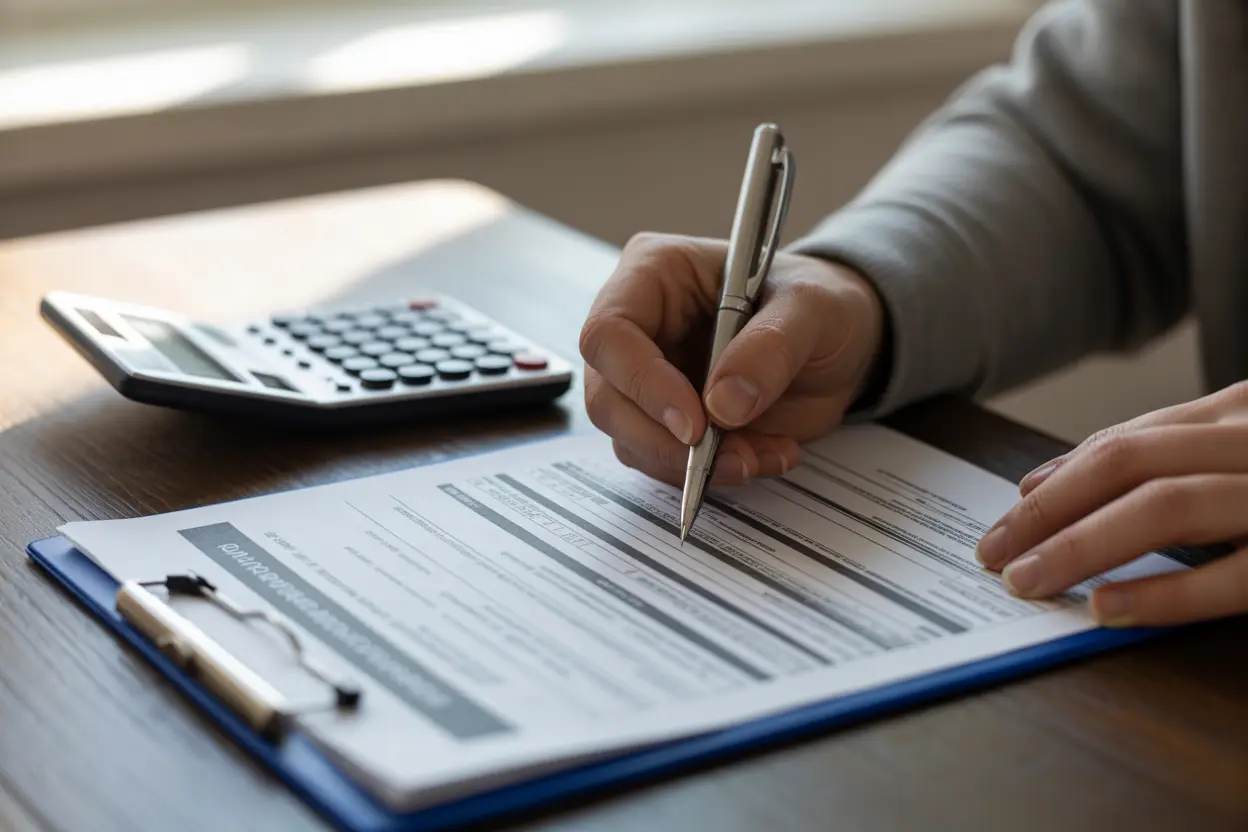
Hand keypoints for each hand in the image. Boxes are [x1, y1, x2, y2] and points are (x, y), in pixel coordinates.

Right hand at [579, 232, 885, 486]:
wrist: (838, 341)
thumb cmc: (817, 302)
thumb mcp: (812, 309)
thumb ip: (772, 348)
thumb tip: (723, 404)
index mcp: (655, 273)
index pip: (610, 332)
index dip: (642, 383)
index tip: (695, 424)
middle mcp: (639, 326)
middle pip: (608, 397)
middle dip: (666, 441)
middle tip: (732, 457)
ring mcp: (647, 378)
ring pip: (631, 439)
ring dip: (693, 465)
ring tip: (762, 454)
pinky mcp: (665, 420)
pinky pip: (665, 460)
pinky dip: (712, 472)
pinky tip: (762, 454)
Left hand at [976, 382, 1247, 626]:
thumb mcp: (1238, 464)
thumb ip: (1158, 463)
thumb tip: (1044, 482)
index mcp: (1239, 416)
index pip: (1127, 444)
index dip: (1055, 483)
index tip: (1005, 523)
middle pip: (1128, 464)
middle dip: (1049, 510)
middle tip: (993, 553)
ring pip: (1165, 505)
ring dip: (1080, 545)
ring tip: (1026, 580)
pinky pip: (1228, 577)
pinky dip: (1163, 592)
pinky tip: (1104, 606)